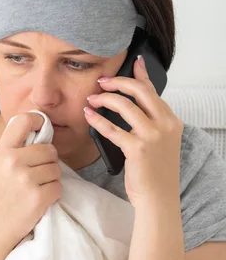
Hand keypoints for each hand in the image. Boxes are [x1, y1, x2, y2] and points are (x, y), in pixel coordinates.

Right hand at [0, 113, 61, 249]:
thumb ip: (12, 150)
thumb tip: (38, 133)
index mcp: (1, 152)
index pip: (24, 120)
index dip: (38, 120)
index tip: (42, 128)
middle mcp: (13, 162)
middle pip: (49, 149)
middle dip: (48, 161)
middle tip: (36, 174)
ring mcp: (26, 179)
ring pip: (56, 168)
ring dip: (51, 179)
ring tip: (34, 189)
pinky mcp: (38, 197)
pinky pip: (58, 186)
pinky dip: (52, 193)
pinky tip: (38, 200)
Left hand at [84, 55, 183, 207]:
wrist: (158, 197)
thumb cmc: (154, 172)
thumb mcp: (159, 143)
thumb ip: (149, 124)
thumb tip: (130, 108)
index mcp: (171, 121)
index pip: (153, 91)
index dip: (141, 75)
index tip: (133, 62)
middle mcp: (165, 124)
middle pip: (140, 91)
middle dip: (118, 82)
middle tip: (102, 82)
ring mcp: (152, 135)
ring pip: (125, 105)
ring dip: (104, 99)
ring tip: (91, 99)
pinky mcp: (137, 148)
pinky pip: (112, 128)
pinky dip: (97, 119)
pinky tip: (88, 115)